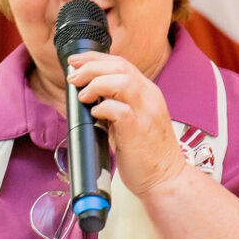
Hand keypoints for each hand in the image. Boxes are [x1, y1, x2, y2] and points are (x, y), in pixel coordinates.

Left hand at [65, 51, 188, 195]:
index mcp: (148, 93)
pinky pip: (120, 110)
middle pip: (120, 66)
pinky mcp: (139, 131)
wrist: (165, 179)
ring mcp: (146, 113)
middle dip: (91, 66)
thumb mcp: (133, 120)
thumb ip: (116, 105)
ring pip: (122, 81)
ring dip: (96, 84)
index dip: (96, 59)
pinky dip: (103, 108)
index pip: (122, 64)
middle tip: (72, 77)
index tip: (76, 62)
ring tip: (82, 96)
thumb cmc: (146, 153)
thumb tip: (88, 96)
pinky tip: (94, 114)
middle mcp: (149, 98)